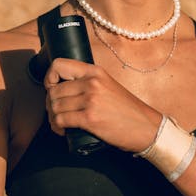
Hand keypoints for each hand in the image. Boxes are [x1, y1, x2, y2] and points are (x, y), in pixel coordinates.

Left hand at [43, 58, 161, 152]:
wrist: (146, 127)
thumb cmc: (128, 110)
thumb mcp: (109, 85)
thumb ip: (89, 82)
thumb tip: (64, 89)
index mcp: (95, 71)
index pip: (59, 65)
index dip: (50, 77)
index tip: (52, 88)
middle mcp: (91, 82)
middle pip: (54, 90)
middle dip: (51, 103)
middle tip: (57, 112)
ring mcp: (90, 100)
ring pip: (55, 106)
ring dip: (53, 117)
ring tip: (60, 123)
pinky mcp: (89, 118)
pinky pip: (60, 120)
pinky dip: (57, 127)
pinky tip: (63, 131)